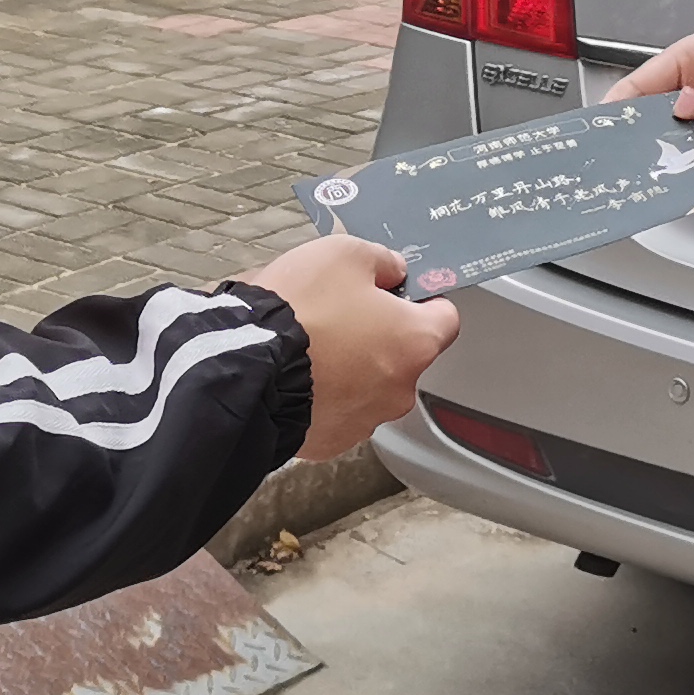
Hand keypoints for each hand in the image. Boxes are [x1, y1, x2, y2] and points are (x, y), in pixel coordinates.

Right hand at [245, 231, 458, 460]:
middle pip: (403, 354)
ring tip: (310, 344)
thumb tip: (391, 270)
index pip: (446, 318)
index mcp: (414, 342)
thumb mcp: (343, 253)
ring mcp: (366, 419)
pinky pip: (337, 410)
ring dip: (349, 366)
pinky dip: (324, 394)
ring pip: (369, 384)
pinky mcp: (332, 440)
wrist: (247, 367)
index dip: (422, 299)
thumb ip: (380, 260)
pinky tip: (297, 374)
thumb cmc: (299, 311)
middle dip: (378, 333)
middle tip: (340, 312)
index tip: (397, 292)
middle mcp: (400, 389)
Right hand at [611, 23, 693, 187]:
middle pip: (655, 132)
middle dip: (631, 149)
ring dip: (661, 176)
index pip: (646, 87)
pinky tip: (684, 201)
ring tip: (636, 191)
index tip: (596, 129)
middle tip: (609, 168)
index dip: (618, 108)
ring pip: (681, 165)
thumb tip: (681, 101)